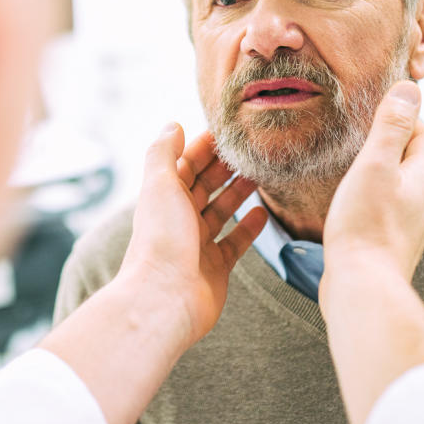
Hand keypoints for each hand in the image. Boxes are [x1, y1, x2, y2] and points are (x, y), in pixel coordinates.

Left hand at [117, 124, 267, 346]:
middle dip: (225, 167)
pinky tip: (262, 213)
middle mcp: (178, 219)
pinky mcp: (216, 268)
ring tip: (261, 175)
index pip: (185, 164)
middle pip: (204, 186)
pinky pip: (235, 243)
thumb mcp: (160, 184)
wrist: (165, 298)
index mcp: (163, 198)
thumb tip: (173, 125)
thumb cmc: (161, 239)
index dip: (204, 147)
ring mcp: (197, 245)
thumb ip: (164, 152)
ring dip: (238, 193)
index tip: (229, 131)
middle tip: (252, 150)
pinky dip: (248, 228)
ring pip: (221, 212)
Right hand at [322, 81, 423, 283]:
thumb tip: (410, 89)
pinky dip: (375, 197)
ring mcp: (409, 225)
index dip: (406, 118)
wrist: (362, 286)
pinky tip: (353, 201)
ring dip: (383, 172)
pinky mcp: (391, 243)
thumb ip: (392, 127)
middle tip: (363, 132)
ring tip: (355, 163)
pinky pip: (388, 210)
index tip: (379, 109)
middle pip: (415, 161)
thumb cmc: (366, 224)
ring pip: (401, 187)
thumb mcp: (376, 164)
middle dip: (394, 144)